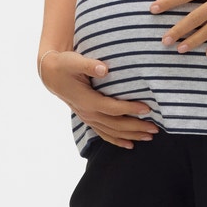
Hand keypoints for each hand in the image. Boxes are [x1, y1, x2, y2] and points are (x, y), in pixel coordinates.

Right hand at [37, 51, 159, 148]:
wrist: (51, 75)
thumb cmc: (64, 65)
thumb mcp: (73, 61)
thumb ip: (89, 65)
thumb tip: (104, 69)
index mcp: (87, 100)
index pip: (112, 108)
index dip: (130, 109)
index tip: (147, 109)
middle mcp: (88, 113)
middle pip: (116, 125)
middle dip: (136, 128)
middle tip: (155, 128)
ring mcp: (88, 118)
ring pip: (112, 132)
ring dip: (131, 135)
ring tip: (150, 136)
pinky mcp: (89, 119)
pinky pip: (104, 134)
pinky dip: (117, 141)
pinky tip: (130, 144)